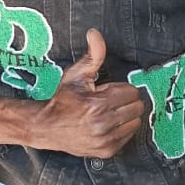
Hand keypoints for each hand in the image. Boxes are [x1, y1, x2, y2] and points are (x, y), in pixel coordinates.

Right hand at [32, 29, 144, 157]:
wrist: (47, 127)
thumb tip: (95, 34)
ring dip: (126, 116)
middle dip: (126, 102)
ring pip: (135, 123)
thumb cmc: (62, 100)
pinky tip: (107, 126)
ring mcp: (105, 139)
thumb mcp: (76, 75)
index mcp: (97, 104)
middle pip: (137, 108)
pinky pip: (128, 137)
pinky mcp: (106, 151)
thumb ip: (92, 55)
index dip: (121, 89)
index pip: (132, 92)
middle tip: (110, 102)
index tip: (107, 91)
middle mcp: (103, 123)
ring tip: (109, 114)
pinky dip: (121, 130)